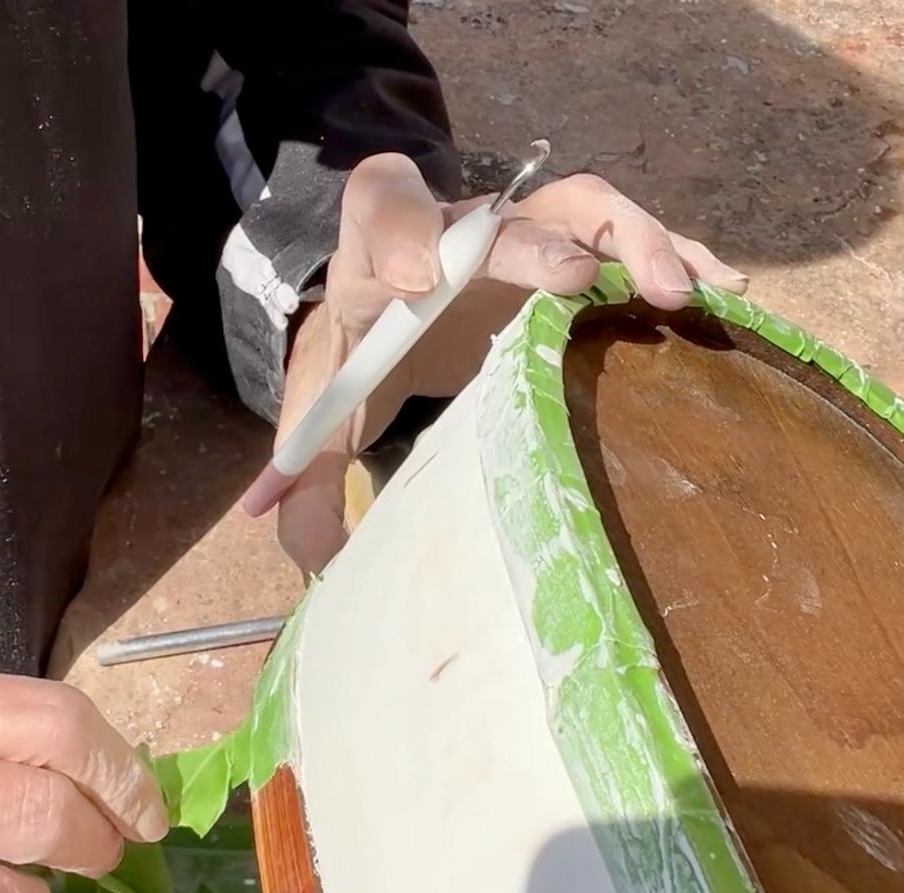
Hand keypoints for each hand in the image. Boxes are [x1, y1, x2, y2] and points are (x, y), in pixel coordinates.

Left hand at [276, 153, 749, 570]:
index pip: (380, 205)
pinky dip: (676, 256)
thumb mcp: (321, 412)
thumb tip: (308, 555)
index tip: (412, 281)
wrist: (388, 308)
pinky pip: (628, 239)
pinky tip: (720, 292)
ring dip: (636, 240)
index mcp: (377, 259)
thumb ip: (305, 472)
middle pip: (499, 211)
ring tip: (680, 294)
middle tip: (578, 280)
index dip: (399, 230)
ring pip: (583, 208)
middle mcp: (456, 231)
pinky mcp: (569, 251)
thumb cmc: (359, 357)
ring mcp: (521, 234)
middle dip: (537, 240)